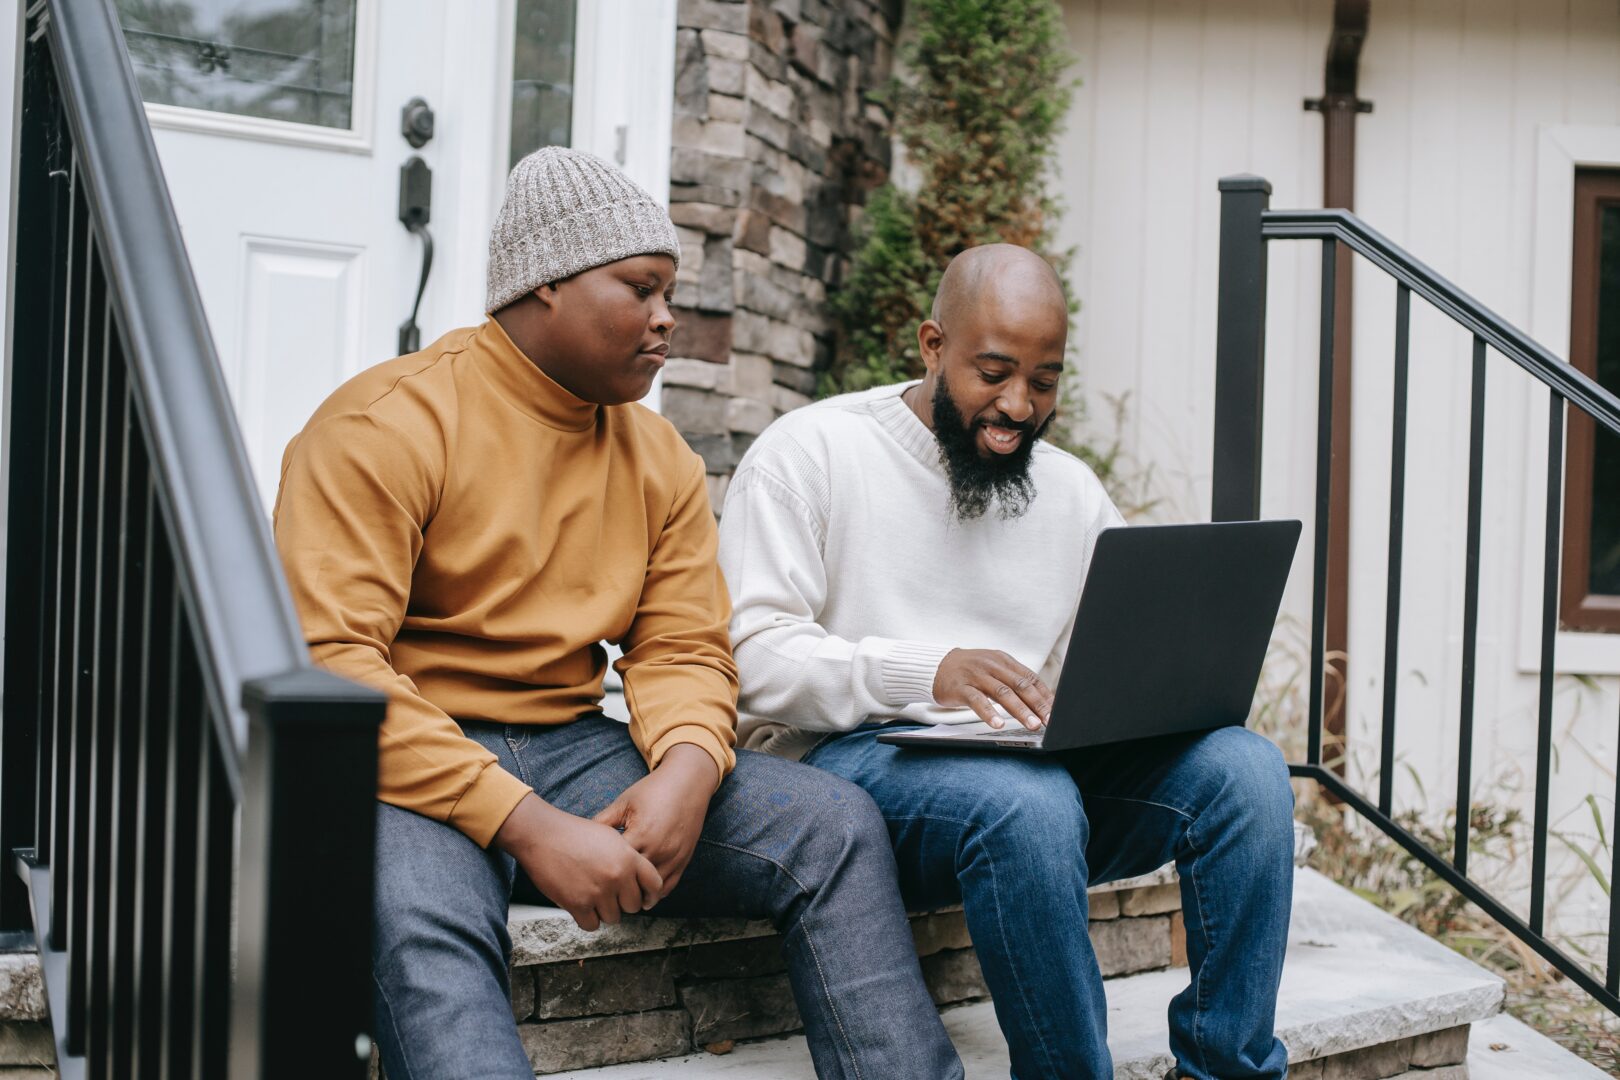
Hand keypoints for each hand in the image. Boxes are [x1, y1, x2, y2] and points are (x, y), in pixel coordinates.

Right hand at [493, 793, 661, 931]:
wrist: (543, 835)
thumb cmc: (575, 833)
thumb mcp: (611, 837)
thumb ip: (628, 857)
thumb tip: (639, 878)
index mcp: (629, 857)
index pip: (655, 885)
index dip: (650, 895)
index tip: (643, 898)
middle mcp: (618, 875)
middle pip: (633, 906)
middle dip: (622, 903)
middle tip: (609, 894)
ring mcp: (598, 891)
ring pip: (613, 918)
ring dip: (603, 911)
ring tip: (592, 895)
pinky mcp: (578, 904)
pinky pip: (592, 925)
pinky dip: (587, 918)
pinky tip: (581, 905)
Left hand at [593, 743, 717, 901]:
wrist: (688, 782)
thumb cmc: (653, 790)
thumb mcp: (624, 802)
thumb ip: (603, 821)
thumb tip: (579, 838)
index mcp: (641, 834)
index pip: (616, 866)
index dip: (601, 873)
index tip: (590, 876)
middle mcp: (659, 850)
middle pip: (633, 883)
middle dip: (618, 889)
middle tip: (602, 894)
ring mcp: (673, 857)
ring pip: (652, 891)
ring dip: (637, 895)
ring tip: (621, 896)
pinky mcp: (684, 860)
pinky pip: (668, 886)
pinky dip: (655, 892)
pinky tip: (642, 891)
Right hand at [932, 649, 1052, 730]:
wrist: (937, 665)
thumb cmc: (969, 671)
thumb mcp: (993, 669)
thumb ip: (1013, 681)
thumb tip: (1039, 701)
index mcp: (1004, 660)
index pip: (1030, 678)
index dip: (1045, 695)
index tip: (1056, 712)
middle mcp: (992, 666)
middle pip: (1020, 685)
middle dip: (1037, 704)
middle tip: (1049, 720)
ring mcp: (976, 676)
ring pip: (1002, 693)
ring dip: (1020, 710)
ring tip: (1032, 724)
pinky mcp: (961, 687)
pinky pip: (977, 701)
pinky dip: (989, 713)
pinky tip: (998, 724)